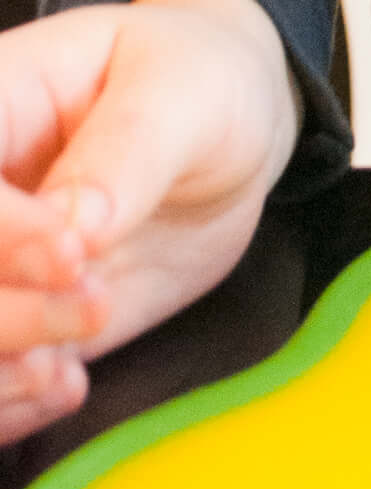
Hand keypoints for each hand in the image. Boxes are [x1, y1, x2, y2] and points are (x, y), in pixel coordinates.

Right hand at [0, 0, 302, 444]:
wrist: (230, 132)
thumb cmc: (197, 82)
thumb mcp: (180, 94)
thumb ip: (128, 151)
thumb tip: (75, 224)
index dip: (2, 231)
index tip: (76, 252)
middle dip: (1, 311)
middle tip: (92, 302)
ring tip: (69, 362)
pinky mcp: (17, 314)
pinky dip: (6, 406)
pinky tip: (66, 383)